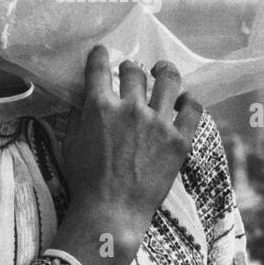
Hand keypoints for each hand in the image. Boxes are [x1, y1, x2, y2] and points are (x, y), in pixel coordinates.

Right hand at [60, 46, 203, 247]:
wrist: (111, 212)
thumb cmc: (85, 182)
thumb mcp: (70, 144)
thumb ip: (78, 118)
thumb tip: (85, 101)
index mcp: (100, 107)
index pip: (99, 68)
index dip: (100, 55)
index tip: (102, 52)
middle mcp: (130, 108)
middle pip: (134, 72)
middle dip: (130, 68)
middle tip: (130, 73)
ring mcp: (158, 122)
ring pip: (168, 80)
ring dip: (163, 72)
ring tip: (162, 71)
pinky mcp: (179, 140)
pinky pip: (193, 109)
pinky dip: (189, 101)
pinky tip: (184, 100)